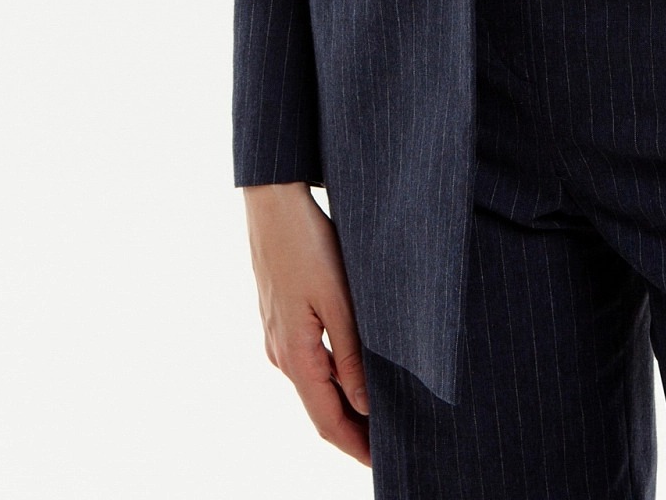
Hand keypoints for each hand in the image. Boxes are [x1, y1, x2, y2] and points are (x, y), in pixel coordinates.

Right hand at [242, 183, 370, 465]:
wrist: (274, 201)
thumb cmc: (308, 243)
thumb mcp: (340, 299)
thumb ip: (352, 354)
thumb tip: (365, 405)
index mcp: (294, 355)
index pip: (326, 420)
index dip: (355, 446)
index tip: (384, 464)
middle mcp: (281, 354)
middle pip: (321, 408)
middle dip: (354, 430)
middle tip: (391, 444)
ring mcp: (278, 336)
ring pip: (315, 385)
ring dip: (345, 403)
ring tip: (381, 412)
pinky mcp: (281, 317)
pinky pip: (310, 361)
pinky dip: (334, 377)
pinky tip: (356, 371)